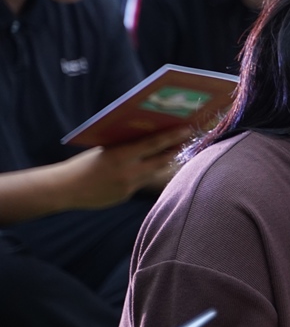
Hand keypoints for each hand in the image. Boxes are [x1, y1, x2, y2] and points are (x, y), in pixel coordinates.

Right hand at [60, 127, 191, 208]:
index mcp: (121, 155)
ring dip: (161, 164)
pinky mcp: (125, 196)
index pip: (153, 144)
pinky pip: (139, 184)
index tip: (187, 129)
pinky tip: (140, 170)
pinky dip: (141, 176)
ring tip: (171, 153)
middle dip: (174, 151)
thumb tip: (148, 139)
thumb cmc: (84, 164)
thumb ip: (125, 147)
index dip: (172, 137)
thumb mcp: (105, 150)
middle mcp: (128, 172)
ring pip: (152, 173)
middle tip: (186, 141)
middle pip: (160, 161)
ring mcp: (128, 187)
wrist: (66, 189)